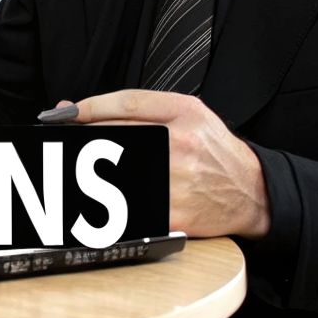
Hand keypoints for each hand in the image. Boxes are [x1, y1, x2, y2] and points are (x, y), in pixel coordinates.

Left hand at [64, 89, 271, 238]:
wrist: (252, 192)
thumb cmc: (215, 151)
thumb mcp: (189, 114)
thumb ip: (137, 107)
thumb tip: (76, 109)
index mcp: (185, 113)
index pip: (125, 104)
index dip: (87, 108)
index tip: (64, 114)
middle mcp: (181, 143)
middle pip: (112, 136)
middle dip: (80, 140)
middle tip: (64, 144)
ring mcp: (176, 180)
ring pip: (112, 172)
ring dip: (87, 172)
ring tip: (78, 171)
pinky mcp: (173, 213)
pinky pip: (125, 205)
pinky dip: (105, 202)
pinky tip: (101, 197)